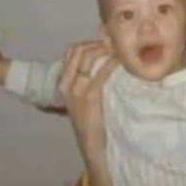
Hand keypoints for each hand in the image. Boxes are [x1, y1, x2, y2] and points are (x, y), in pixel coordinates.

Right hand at [58, 41, 118, 185]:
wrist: (92, 146)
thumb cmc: (92, 121)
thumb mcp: (84, 97)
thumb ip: (89, 78)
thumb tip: (104, 56)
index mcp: (63, 82)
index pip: (70, 52)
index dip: (88, 42)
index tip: (105, 39)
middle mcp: (65, 84)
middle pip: (78, 50)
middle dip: (97, 42)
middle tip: (115, 42)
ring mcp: (76, 90)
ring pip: (88, 57)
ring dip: (105, 48)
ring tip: (119, 48)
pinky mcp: (89, 97)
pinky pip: (101, 72)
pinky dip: (113, 63)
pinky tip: (122, 61)